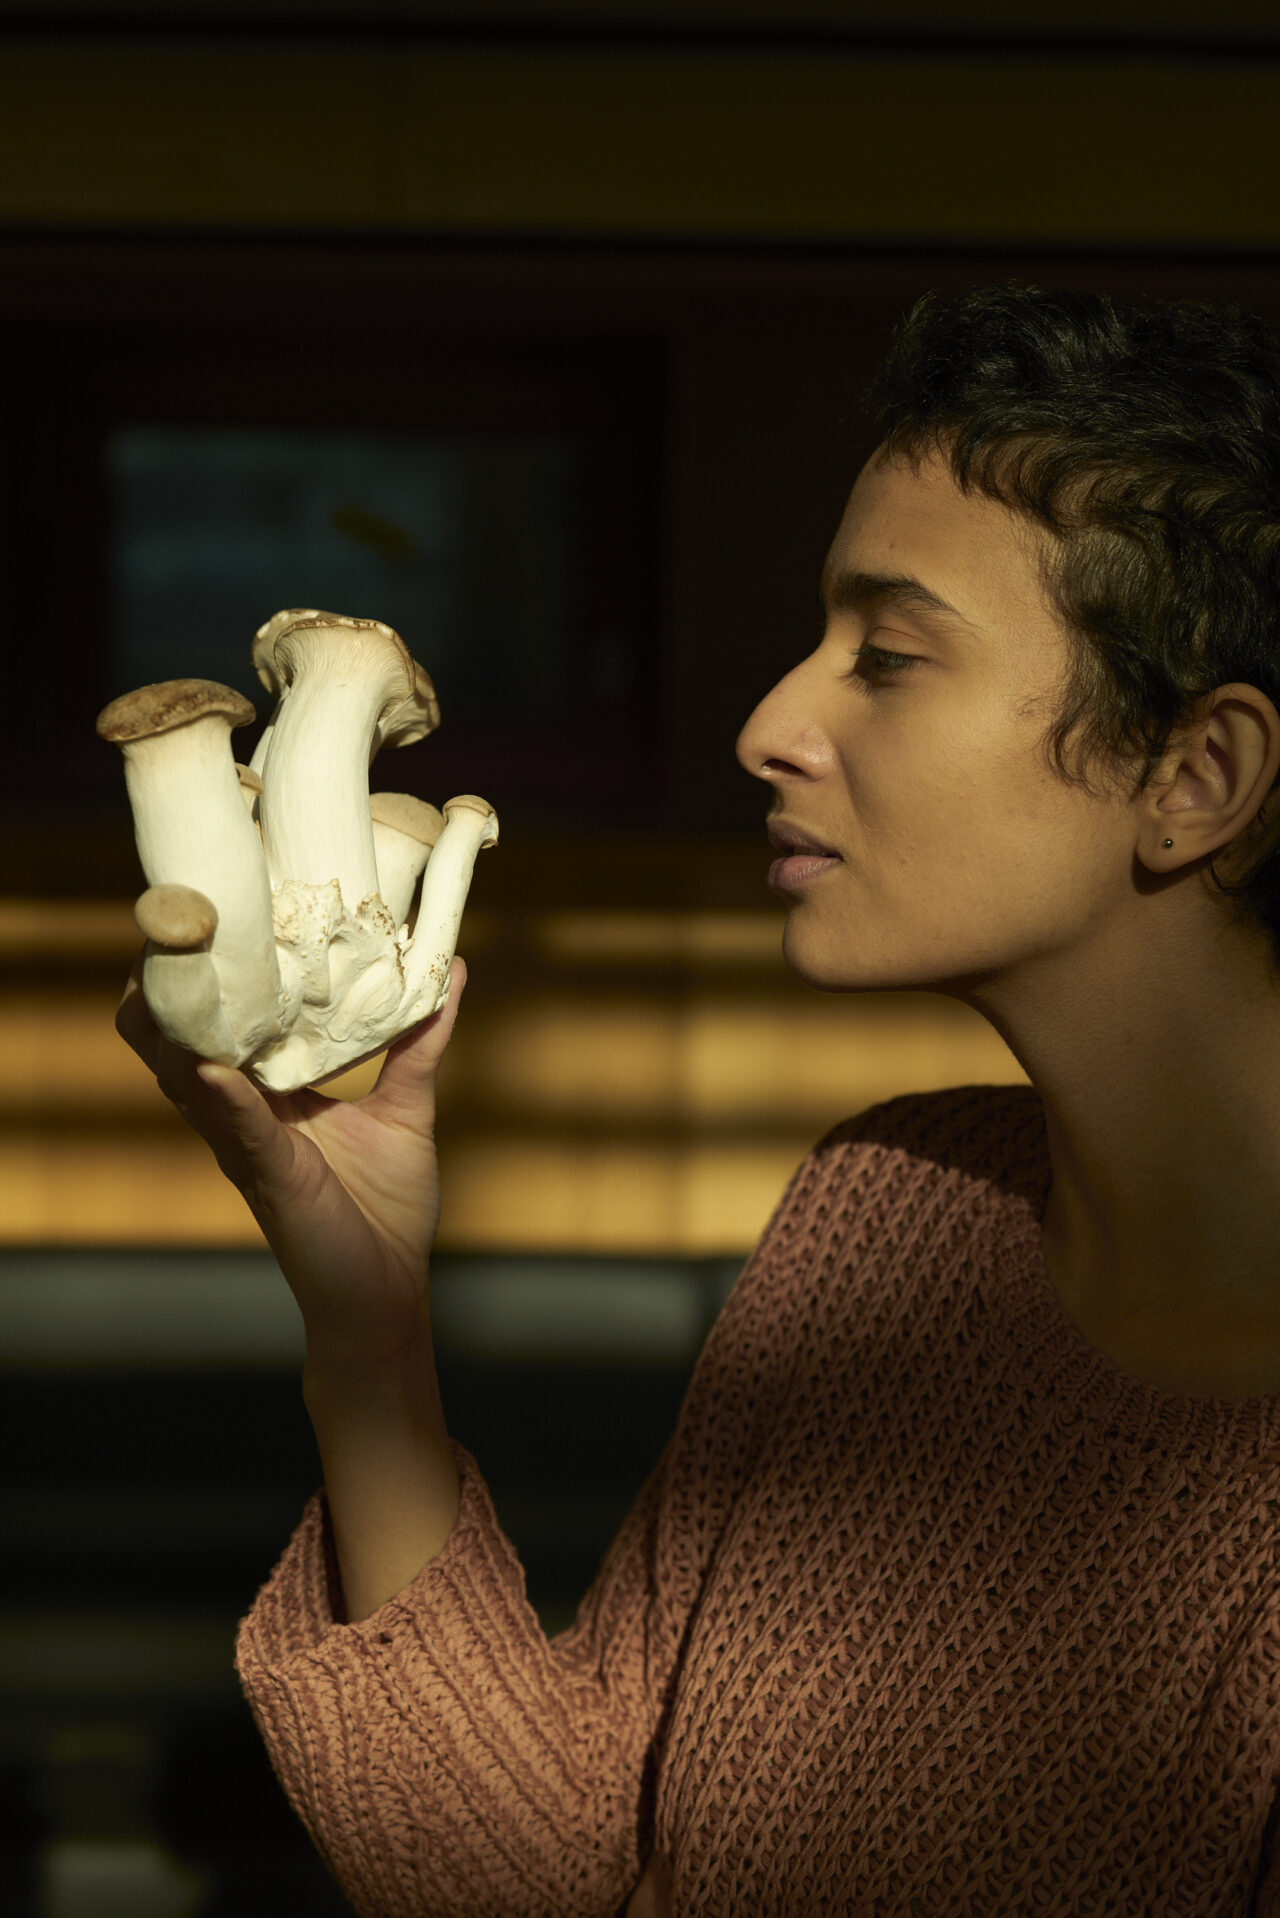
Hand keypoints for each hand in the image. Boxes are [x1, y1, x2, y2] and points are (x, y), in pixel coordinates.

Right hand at [115, 952, 467, 1370]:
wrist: (385, 1294)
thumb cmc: (385, 1211)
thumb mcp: (407, 1109)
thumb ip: (421, 1042)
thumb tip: (453, 971)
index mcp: (269, 1094)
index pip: (225, 1023)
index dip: (211, 973)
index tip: (217, 911)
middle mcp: (243, 1114)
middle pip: (179, 1042)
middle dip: (169, 988)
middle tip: (178, 925)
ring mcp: (247, 1145)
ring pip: (186, 1079)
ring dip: (176, 1030)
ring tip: (170, 976)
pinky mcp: (269, 1177)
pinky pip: (239, 1130)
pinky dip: (224, 1097)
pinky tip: (212, 1069)